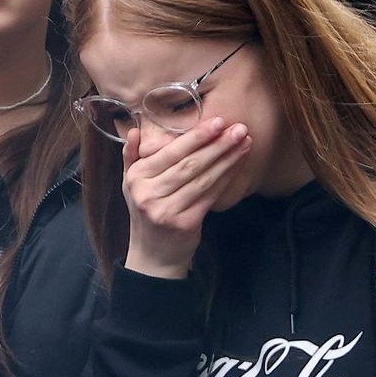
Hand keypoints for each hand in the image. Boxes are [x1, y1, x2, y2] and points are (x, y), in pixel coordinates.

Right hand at [122, 119, 251, 279]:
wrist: (153, 254)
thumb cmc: (146, 210)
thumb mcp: (130, 183)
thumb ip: (131, 155)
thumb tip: (134, 130)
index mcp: (136, 178)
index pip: (170, 153)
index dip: (196, 136)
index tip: (218, 122)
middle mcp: (148, 193)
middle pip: (189, 164)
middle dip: (217, 144)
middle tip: (239, 129)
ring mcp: (166, 210)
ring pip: (203, 179)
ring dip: (227, 159)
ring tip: (245, 143)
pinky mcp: (185, 223)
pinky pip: (210, 196)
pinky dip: (226, 178)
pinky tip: (238, 165)